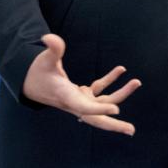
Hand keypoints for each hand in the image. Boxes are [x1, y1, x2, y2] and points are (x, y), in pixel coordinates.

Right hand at [22, 34, 140, 135]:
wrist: (31, 83)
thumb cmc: (38, 71)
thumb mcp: (44, 59)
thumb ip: (52, 49)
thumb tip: (49, 37)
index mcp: (65, 96)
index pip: (83, 107)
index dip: (99, 109)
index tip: (116, 109)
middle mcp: (75, 102)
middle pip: (96, 118)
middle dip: (113, 125)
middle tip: (131, 131)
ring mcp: (80, 99)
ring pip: (103, 102)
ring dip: (121, 94)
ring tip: (137, 82)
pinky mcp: (82, 94)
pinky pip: (100, 90)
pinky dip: (110, 81)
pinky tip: (121, 70)